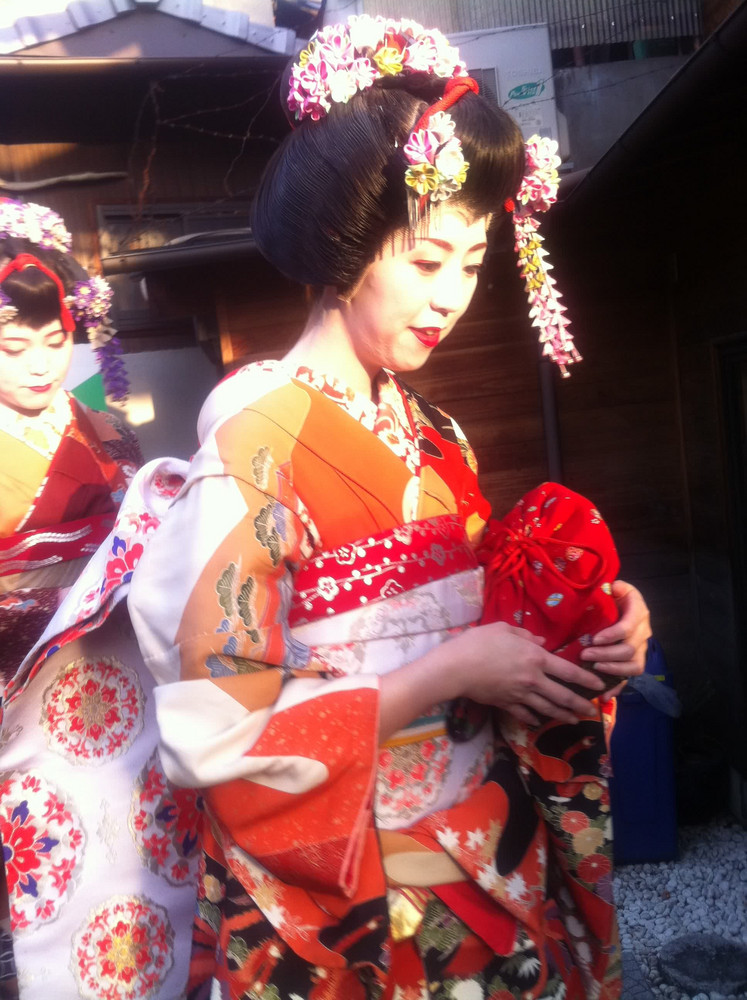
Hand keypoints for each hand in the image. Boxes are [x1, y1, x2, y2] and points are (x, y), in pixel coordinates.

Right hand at [452, 621, 605, 726]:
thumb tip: (540, 641)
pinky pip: (525, 714)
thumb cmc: (479, 642)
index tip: (599, 685)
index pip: (568, 672)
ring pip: (547, 708)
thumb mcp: (503, 628)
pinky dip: (534, 718)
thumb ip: (525, 634)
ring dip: (562, 715)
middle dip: (579, 704)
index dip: (586, 679)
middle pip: (562, 696)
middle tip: (591, 710)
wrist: (456, 667)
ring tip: (573, 719)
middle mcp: (533, 679)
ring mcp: (520, 695)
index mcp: (536, 658)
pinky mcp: (506, 704)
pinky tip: (539, 721)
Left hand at [581, 579, 651, 697]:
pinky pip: (629, 678)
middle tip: (585, 656)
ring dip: (612, 670)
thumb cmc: (616, 597)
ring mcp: (641, 650)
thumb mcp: (618, 588)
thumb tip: (613, 587)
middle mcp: (643, 633)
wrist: (624, 605)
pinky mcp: (635, 662)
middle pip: (628, 650)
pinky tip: (604, 695)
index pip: (628, 627)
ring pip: (632, 666)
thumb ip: (617, 587)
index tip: (595, 639)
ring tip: (593, 669)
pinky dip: (618, 688)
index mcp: (639, 613)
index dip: (613, 635)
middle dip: (606, 654)